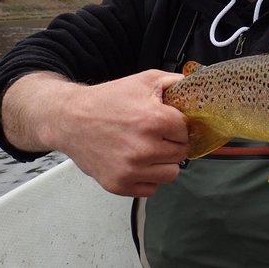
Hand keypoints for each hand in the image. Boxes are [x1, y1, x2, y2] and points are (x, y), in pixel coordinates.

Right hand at [42, 70, 187, 196]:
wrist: (70, 119)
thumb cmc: (107, 100)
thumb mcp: (144, 81)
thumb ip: (175, 82)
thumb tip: (198, 86)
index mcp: (154, 120)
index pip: (187, 131)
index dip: (179, 125)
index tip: (170, 123)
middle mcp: (144, 148)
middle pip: (182, 153)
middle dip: (173, 143)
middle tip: (157, 135)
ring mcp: (131, 169)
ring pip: (171, 174)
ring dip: (164, 162)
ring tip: (149, 149)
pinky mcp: (119, 184)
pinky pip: (151, 188)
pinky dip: (148, 178)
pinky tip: (138, 162)